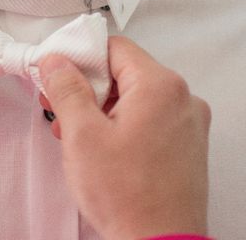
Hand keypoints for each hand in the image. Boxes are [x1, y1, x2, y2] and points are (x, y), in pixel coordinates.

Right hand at [39, 37, 210, 239]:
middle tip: (60, 107)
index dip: (80, 57)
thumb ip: (67, 89)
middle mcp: (182, 98)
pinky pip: (149, 118)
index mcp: (160, 86)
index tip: (58, 73)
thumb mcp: (82, 135)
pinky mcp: (186, 144)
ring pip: (134, 97)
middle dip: (88, 88)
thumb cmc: (127, 196)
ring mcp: (188, 123)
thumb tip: (57, 62)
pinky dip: (122, 124)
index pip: (114, 48)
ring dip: (101, 108)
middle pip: (124, 72)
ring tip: (74, 133)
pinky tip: (99, 145)